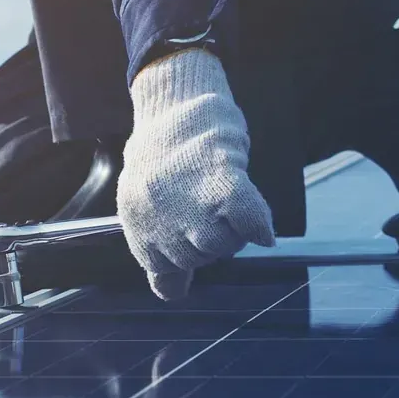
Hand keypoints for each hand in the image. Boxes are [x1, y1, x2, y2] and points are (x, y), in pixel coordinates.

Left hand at [118, 49, 275, 300]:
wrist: (173, 103)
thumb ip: (159, 249)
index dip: (184, 264)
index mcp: (134, 222)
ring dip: (234, 235)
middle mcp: (156, 214)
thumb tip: (173, 294)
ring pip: (220, 246)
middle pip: (197, 259)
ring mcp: (186, 197)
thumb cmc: (164, 159)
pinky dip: (258, 226)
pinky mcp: (220, 176)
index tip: (190, 239)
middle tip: (214, 213)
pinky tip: (264, 233)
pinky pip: (244, 217)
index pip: (165, 275)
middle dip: (211, 245)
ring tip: (230, 207)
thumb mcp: (145, 204)